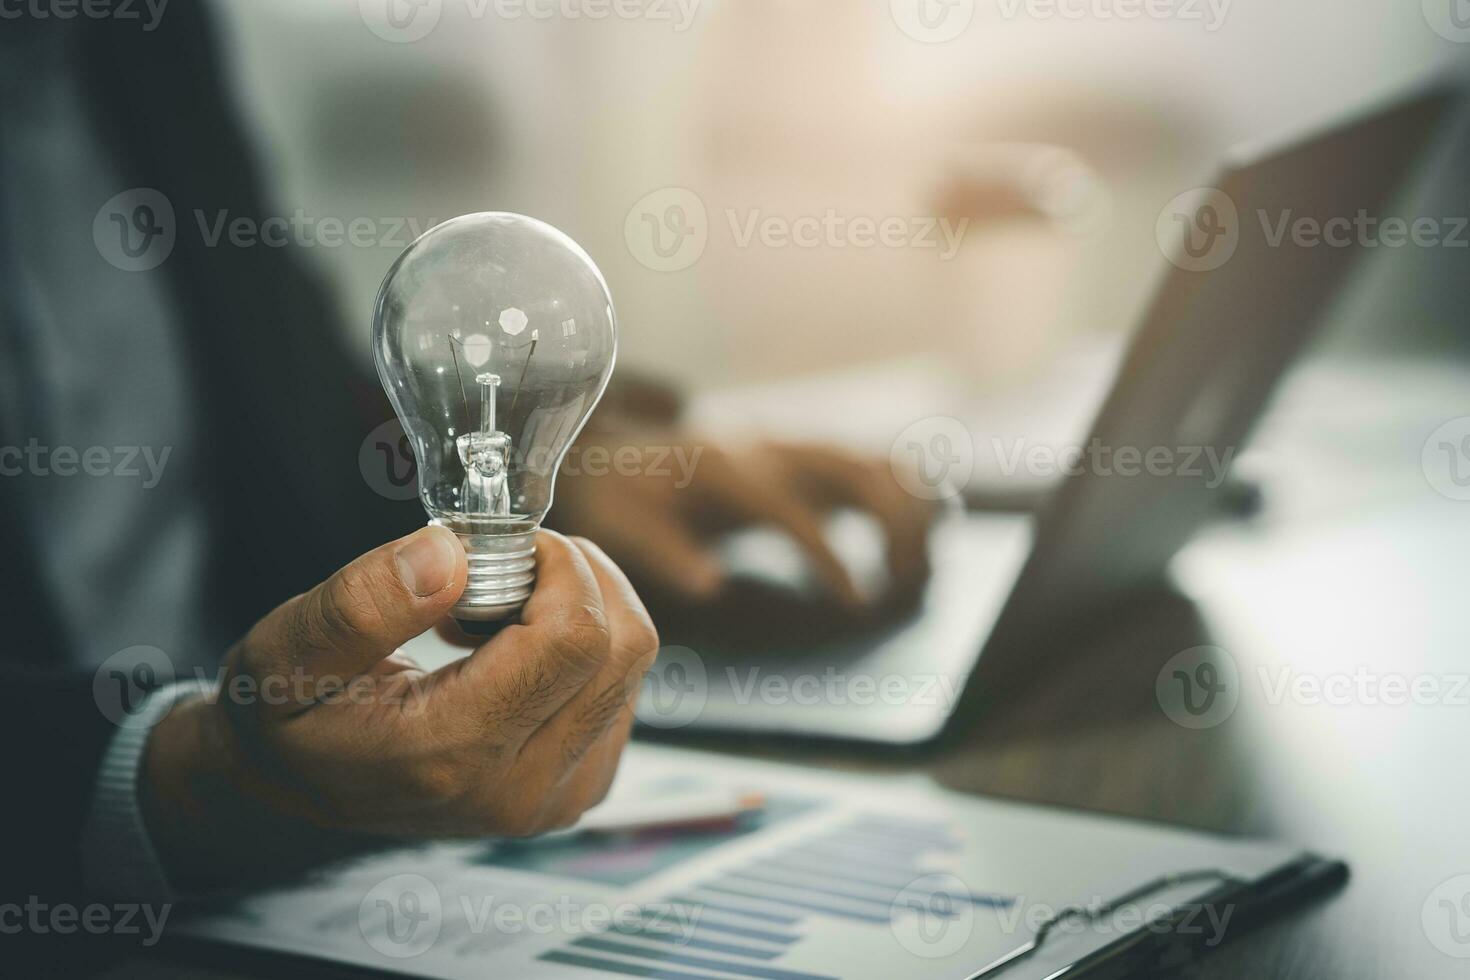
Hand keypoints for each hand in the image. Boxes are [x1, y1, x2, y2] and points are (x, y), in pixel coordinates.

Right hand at [140, 526, 657, 889]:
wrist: (297, 784)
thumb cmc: (289, 714)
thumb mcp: (285, 652)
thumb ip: (359, 605)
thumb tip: (450, 553)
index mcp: (454, 754)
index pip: (575, 636)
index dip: (555, 564)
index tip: (505, 546)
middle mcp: (522, 789)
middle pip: (624, 646)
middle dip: (576, 578)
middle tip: (505, 568)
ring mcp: (560, 795)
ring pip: (634, 664)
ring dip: (582, 610)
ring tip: (498, 616)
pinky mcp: (582, 786)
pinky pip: (626, 688)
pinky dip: (586, 648)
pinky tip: (518, 652)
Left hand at [552, 432, 936, 611]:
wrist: (621, 452)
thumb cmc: (622, 499)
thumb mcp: (623, 527)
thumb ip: (663, 553)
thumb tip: (710, 586)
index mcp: (723, 469)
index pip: (791, 508)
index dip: (829, 555)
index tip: (857, 605)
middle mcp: (770, 450)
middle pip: (855, 471)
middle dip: (894, 528)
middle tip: (903, 591)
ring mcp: (797, 450)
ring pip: (878, 463)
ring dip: (912, 514)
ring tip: (918, 577)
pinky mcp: (812, 460)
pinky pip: (880, 464)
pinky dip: (913, 497)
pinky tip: (924, 543)